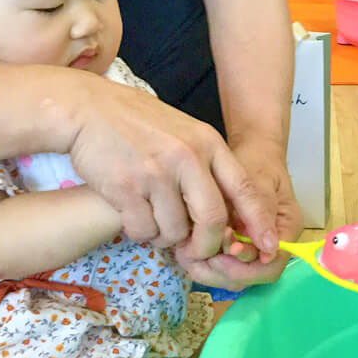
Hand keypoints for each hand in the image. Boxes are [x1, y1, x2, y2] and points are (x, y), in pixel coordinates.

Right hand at [66, 73, 278, 262]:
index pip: (245, 188)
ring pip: (175, 231)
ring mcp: (155, 173)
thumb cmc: (138, 123)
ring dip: (165, 236)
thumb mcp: (184, 133)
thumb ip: (206, 166)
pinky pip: (143, 230)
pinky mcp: (124, 187)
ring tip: (152, 216)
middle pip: (212, 220)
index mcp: (207, 143)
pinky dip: (140, 231)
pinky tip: (132, 212)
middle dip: (206, 244)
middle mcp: (186, 157)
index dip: (260, 221)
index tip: (269, 245)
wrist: (88, 108)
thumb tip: (228, 215)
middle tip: (195, 249)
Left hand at [182, 141, 303, 289]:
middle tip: (196, 256)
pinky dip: (202, 262)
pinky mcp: (233, 246)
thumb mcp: (259, 181)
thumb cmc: (257, 162)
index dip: (246, 267)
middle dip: (222, 272)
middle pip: (250, 278)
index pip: (270, 266)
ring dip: (208, 270)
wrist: (250, 152)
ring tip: (187, 252)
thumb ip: (260, 212)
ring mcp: (251, 248)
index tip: (223, 252)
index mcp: (286, 230)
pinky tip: (186, 249)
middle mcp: (271, 245)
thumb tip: (266, 250)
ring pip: (232, 277)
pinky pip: (220, 265)